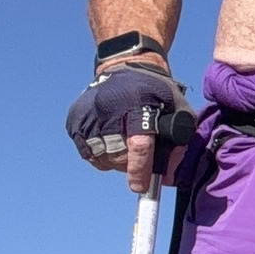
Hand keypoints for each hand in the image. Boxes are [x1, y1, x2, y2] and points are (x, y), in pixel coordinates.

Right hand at [66, 62, 191, 195]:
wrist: (125, 66)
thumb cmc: (157, 92)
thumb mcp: (178, 109)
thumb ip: (179, 142)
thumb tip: (167, 178)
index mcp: (139, 104)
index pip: (138, 145)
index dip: (139, 170)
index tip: (139, 187)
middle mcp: (110, 107)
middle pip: (117, 155)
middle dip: (129, 166)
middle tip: (137, 160)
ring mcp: (89, 112)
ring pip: (99, 156)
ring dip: (113, 162)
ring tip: (123, 147)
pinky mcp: (75, 117)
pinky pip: (85, 151)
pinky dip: (98, 154)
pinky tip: (108, 142)